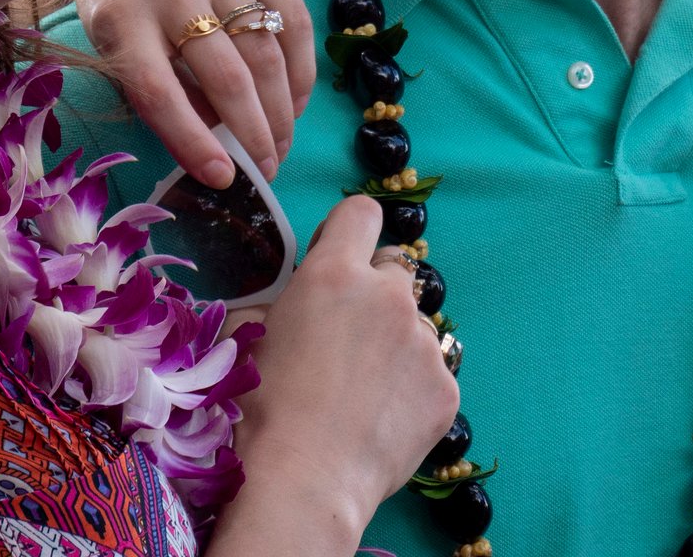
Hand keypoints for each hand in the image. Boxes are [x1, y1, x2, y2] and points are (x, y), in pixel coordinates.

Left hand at [72, 0, 312, 185]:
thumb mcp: (112, 35)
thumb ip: (153, 84)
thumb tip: (214, 144)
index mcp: (121, 14)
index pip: (159, 92)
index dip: (193, 142)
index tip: (222, 180)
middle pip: (224, 79)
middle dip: (251, 138)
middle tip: (264, 172)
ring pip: (265, 57)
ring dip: (280, 114)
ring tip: (280, 147)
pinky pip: (293, 23)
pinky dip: (299, 72)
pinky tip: (294, 103)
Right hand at [230, 197, 458, 528]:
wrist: (302, 480)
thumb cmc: (259, 407)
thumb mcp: (246, 335)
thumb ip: (273, 302)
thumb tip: (283, 302)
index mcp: (334, 272)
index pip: (361, 213)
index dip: (347, 230)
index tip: (336, 257)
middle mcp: (389, 296)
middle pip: (394, 271)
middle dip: (372, 294)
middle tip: (346, 339)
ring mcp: (424, 342)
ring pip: (414, 326)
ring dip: (394, 343)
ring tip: (362, 390)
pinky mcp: (446, 388)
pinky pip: (431, 373)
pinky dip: (411, 388)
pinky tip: (381, 417)